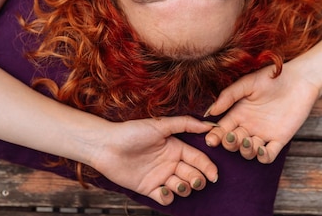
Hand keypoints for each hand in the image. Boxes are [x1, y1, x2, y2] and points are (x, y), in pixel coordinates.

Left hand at [90, 116, 218, 205]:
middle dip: (198, 179)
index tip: (214, 175)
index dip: (207, 167)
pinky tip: (163, 190)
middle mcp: (170, 162)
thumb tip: (208, 125)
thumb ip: (185, 124)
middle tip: (194, 181)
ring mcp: (160, 176)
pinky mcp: (149, 188)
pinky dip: (167, 196)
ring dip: (184, 188)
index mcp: (175, 147)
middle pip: (193, 174)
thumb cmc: (132, 132)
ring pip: (182, 187)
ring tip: (178, 184)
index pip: (198, 158)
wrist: (107, 146)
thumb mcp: (160, 125)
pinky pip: (164, 197)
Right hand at [203, 62, 321, 162]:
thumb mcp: (247, 83)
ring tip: (247, 141)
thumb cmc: (272, 77)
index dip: (214, 136)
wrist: (300, 79)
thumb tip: (210, 112)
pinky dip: (262, 156)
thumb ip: (229, 96)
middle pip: (233, 143)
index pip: (222, 129)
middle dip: (229, 144)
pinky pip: (268, 155)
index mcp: (238, 113)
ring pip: (248, 152)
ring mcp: (263, 134)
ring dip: (245, 151)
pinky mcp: (279, 139)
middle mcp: (248, 126)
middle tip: (232, 137)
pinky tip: (260, 148)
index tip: (210, 139)